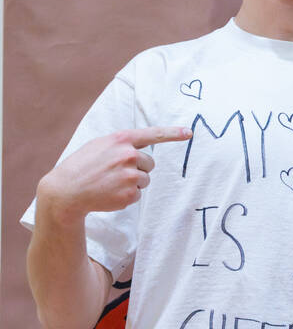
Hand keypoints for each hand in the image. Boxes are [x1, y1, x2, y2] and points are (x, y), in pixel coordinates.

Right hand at [37, 127, 191, 223]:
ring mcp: (130, 175)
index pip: (152, 134)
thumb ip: (121, 144)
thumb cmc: (82, 166)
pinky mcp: (130, 194)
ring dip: (133, 182)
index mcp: (121, 139)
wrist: (66, 191)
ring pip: (145, 179)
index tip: (189, 132)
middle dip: (138, 168)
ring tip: (110, 183)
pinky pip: (138, 194)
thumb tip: (140, 150)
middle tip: (115, 173)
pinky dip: (127, 195)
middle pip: (150, 163)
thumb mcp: (100, 145)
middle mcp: (129, 155)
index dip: (173, 133)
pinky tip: (109, 193)